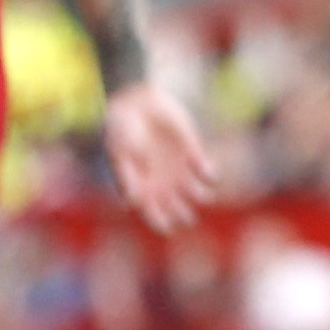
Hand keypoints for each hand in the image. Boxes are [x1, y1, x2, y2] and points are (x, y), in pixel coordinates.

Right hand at [101, 78, 218, 235]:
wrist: (137, 102)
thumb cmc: (121, 129)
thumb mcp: (120, 152)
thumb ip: (127, 176)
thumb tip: (132, 201)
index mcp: (142, 188)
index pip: (154, 215)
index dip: (161, 224)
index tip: (168, 226)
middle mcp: (163, 184)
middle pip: (179, 210)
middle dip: (184, 214)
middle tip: (185, 212)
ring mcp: (180, 170)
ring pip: (198, 195)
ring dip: (201, 195)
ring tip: (196, 190)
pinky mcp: (194, 154)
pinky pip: (208, 172)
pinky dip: (209, 174)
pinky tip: (204, 167)